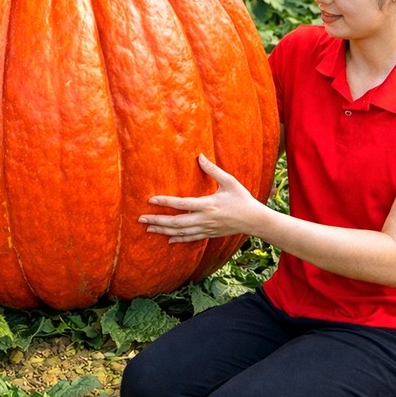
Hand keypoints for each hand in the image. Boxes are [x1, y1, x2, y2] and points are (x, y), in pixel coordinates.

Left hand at [139, 154, 268, 242]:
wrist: (254, 220)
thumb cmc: (242, 198)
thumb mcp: (230, 181)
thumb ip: (213, 170)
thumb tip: (199, 156)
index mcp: (208, 205)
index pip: (182, 204)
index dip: (165, 202)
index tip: (151, 200)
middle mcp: (204, 219)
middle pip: (176, 222)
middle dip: (157, 221)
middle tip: (141, 219)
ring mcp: (206, 229)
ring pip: (180, 233)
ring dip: (163, 231)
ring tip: (148, 228)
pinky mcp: (208, 234)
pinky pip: (190, 239)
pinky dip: (178, 239)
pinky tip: (167, 240)